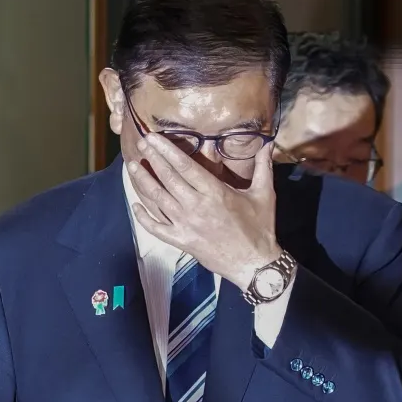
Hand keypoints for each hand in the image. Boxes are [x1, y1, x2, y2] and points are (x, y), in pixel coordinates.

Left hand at [129, 135, 281, 288]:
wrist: (254, 263)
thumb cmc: (260, 227)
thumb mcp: (264, 194)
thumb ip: (263, 167)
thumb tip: (268, 143)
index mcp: (215, 192)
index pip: (185, 166)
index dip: (167, 150)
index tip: (153, 138)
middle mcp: (196, 206)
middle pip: (168, 178)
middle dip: (152, 159)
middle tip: (141, 145)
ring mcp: (185, 224)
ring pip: (158, 199)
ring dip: (143, 182)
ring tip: (132, 167)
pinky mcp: (181, 241)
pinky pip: (156, 228)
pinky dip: (144, 217)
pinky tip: (135, 205)